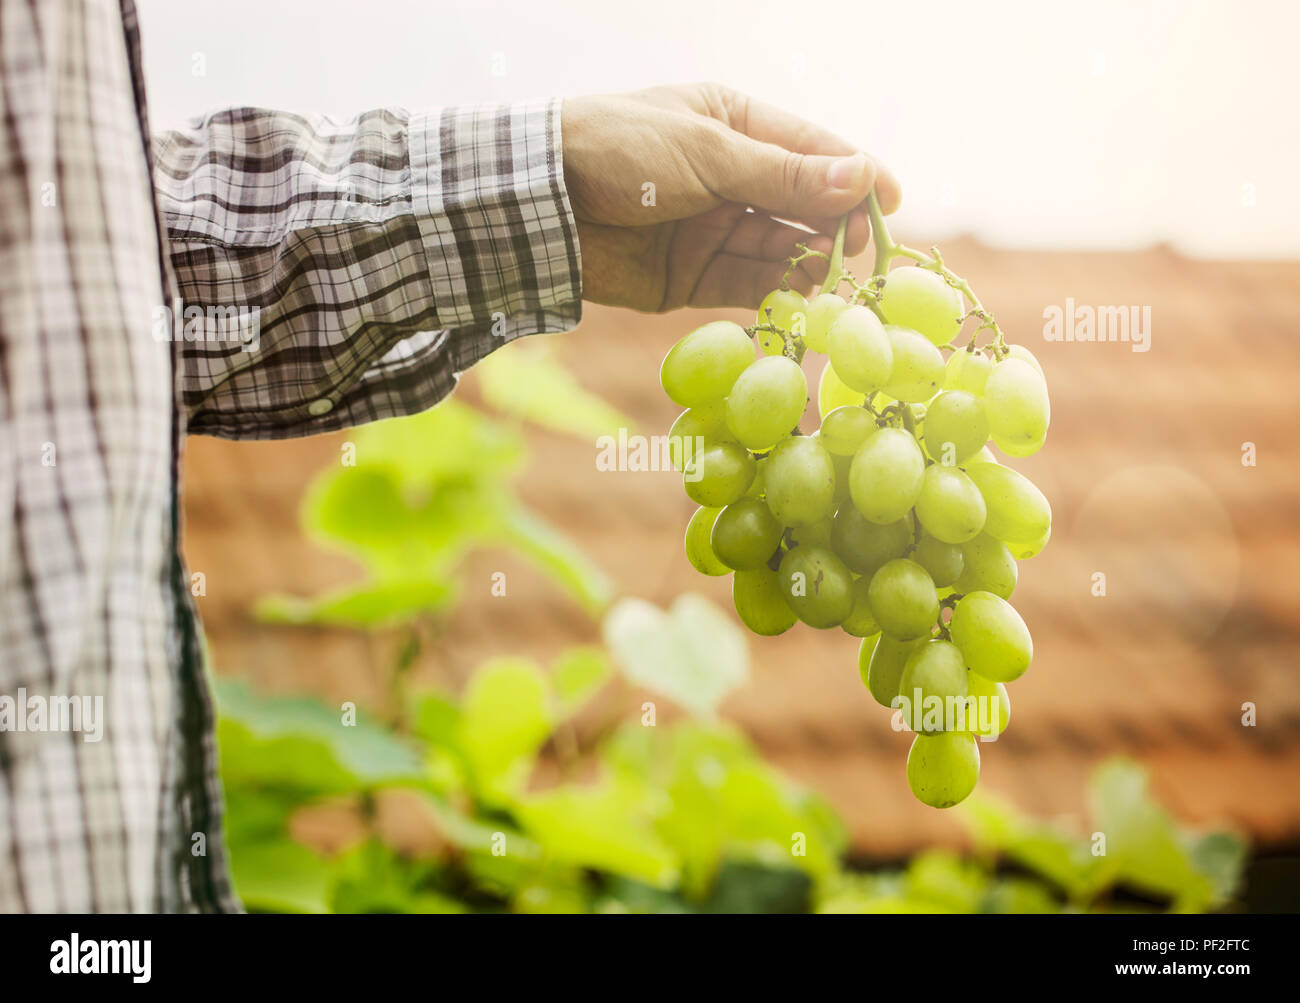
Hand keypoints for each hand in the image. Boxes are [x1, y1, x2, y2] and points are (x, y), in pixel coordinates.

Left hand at [561, 83, 901, 312]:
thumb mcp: (709, 154)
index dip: (855, 175)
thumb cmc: (622, 151)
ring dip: (807, 262)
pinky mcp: (692, 277)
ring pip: (779, 249)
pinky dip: (774, 291)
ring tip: (830, 276)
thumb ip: (783, 176)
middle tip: (858, 248)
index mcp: (737, 125)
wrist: (541, 202)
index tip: (894, 202)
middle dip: (834, 225)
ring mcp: (713, 228)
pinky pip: (746, 284)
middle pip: (803, 205)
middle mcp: (732, 177)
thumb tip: (862, 179)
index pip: (813, 150)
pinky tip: (798, 296)